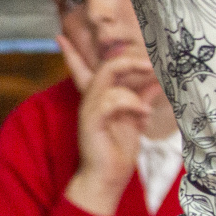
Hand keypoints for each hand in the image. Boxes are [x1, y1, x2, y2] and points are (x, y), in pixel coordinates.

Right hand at [62, 38, 156, 215]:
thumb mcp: (135, 121)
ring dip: (133, 81)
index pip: (82, 70)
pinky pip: (110, 101)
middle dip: (128, 59)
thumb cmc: (117, 152)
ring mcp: (89, 110)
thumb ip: (142, 99)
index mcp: (97, 99)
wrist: (107, 179)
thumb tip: (156, 80)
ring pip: (107, 77)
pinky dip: (130, 103)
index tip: (59, 36)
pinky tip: (142, 115)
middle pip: (104, 65)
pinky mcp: (91, 122)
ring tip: (152, 93)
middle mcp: (90, 101)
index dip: (71, 53)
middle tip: (151, 63)